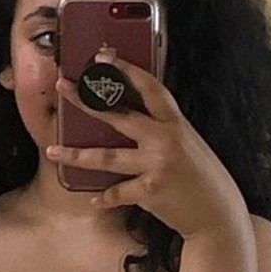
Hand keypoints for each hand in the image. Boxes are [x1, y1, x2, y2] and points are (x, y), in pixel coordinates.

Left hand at [46, 46, 248, 238]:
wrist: (217, 214)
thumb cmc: (201, 178)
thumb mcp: (187, 144)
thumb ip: (162, 130)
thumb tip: (132, 120)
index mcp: (175, 122)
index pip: (149, 87)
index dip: (126, 69)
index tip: (103, 57)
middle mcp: (166, 139)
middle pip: (119, 116)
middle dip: (87, 101)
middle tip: (62, 87)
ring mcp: (157, 164)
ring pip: (108, 157)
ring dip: (77, 156)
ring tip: (52, 151)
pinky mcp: (151, 191)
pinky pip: (118, 192)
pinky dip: (105, 197)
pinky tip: (94, 199)